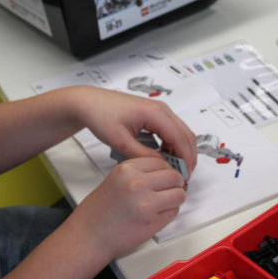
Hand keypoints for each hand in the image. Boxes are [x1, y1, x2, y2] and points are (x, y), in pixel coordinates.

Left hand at [72, 87, 197, 173]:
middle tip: (185, 175)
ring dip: (182, 150)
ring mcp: (158, 110)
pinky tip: (166, 157)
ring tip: (176, 169)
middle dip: (188, 156)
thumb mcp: (121, 141)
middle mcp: (161, 108)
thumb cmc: (101, 115)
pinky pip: (171, 129)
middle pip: (186, 134)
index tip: (185, 175)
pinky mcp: (154, 113)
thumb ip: (142, 154)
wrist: (89, 102)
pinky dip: (173, 144)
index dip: (185, 159)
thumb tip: (160, 165)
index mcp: (155, 113)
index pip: (179, 138)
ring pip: (181, 131)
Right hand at [72, 157, 186, 256]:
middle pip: (174, 176)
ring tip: (164, 203)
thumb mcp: (115, 179)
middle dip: (175, 184)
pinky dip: (169, 213)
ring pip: (179, 195)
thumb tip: (164, 172)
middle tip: (170, 189)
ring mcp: (146, 204)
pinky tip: (156, 214)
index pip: (161, 162)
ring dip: (175, 199)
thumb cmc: (98, 212)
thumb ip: (139, 173)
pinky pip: (173, 213)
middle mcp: (137, 184)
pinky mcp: (152, 223)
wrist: (88, 236)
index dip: (167, 170)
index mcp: (127, 169)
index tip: (166, 176)